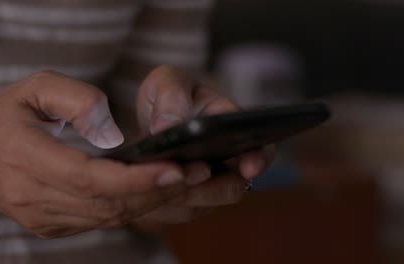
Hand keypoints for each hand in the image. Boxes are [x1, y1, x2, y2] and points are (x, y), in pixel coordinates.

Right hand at [0, 70, 188, 237]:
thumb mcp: (35, 88)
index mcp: (26, 158)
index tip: (175, 169)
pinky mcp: (55, 226)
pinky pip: (104, 221)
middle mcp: (34, 197)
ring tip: (190, 181)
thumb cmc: (7, 117)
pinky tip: (161, 191)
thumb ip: (75, 100)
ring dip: (153, 201)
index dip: (135, 178)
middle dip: (157, 191)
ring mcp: (45, 218)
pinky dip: (136, 207)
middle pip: (108, 203)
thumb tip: (114, 135)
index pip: (89, 178)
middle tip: (199, 173)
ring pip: (110, 218)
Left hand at [133, 66, 273, 227]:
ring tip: (155, 182)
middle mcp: (228, 161)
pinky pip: (178, 213)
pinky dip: (161, 205)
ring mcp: (209, 185)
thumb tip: (166, 127)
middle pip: (231, 188)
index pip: (260, 147)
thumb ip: (171, 95)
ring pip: (203, 205)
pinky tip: (144, 192)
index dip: (259, 159)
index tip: (248, 168)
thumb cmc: (167, 97)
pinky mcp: (189, 202)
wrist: (147, 123)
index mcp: (230, 126)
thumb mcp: (167, 82)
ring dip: (179, 197)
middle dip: (207, 188)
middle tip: (180, 176)